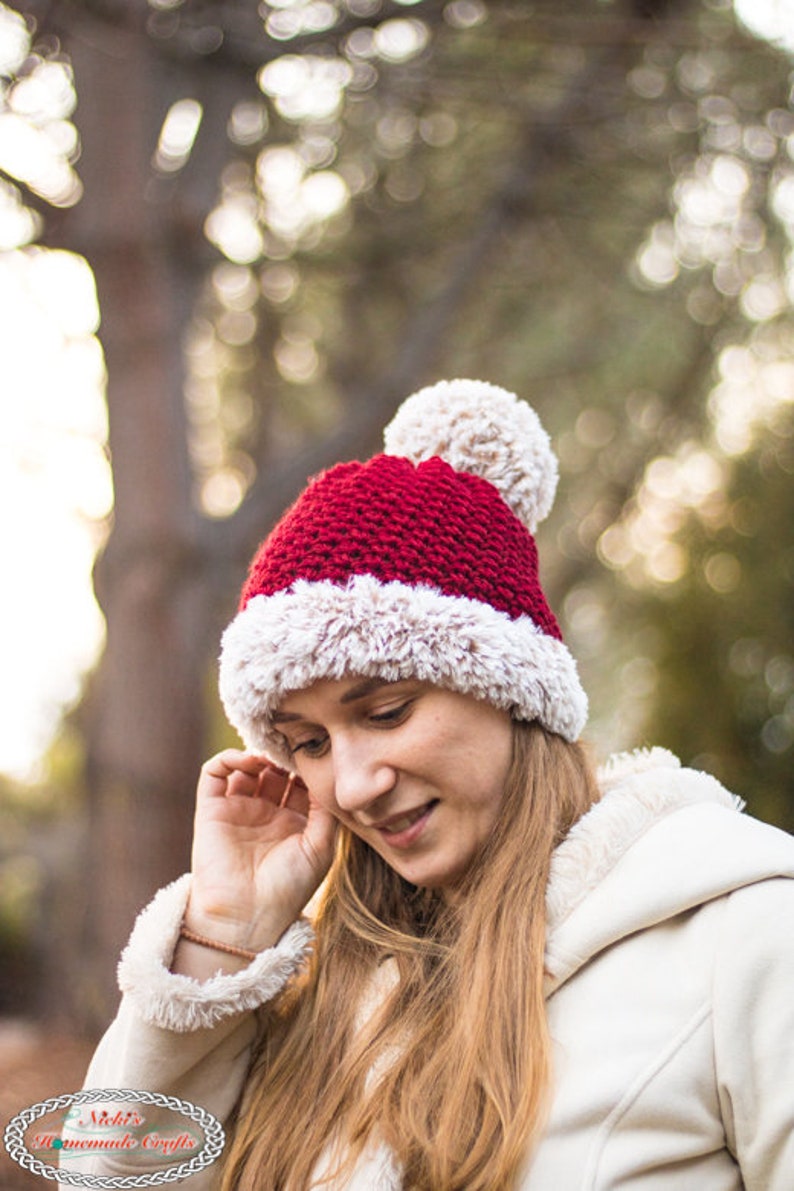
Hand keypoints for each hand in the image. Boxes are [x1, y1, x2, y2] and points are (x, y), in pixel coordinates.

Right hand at [184, 749, 336, 951]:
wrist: (246, 916)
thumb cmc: (288, 888)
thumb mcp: (320, 848)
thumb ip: (327, 811)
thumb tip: (328, 777)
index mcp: (292, 823)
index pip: (299, 783)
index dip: (306, 768)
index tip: (316, 756)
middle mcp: (264, 814)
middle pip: (274, 771)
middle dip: (283, 758)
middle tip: (292, 747)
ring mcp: (237, 810)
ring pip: (246, 767)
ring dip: (258, 755)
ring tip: (271, 757)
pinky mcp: (211, 809)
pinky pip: (214, 773)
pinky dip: (228, 759)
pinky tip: (248, 761)